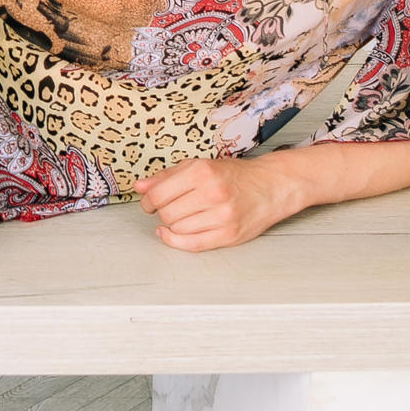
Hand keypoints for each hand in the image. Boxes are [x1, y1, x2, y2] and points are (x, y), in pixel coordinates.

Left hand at [134, 157, 301, 252]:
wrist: (270, 186)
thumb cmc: (234, 175)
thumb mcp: (199, 166)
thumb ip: (166, 176)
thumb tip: (139, 187)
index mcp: (202, 172)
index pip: (158, 194)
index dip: (148, 201)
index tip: (148, 202)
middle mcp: (212, 193)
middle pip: (167, 213)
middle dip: (162, 212)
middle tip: (168, 207)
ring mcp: (222, 216)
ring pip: (177, 229)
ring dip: (173, 224)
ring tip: (182, 215)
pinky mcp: (229, 235)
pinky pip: (192, 244)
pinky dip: (175, 241)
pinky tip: (171, 233)